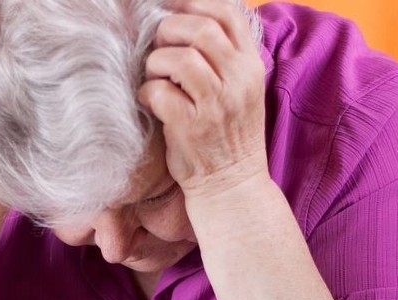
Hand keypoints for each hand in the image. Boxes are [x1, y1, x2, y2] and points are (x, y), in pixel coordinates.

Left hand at [139, 0, 267, 199]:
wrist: (231, 184)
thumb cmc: (228, 137)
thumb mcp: (240, 91)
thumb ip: (223, 59)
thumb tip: (183, 23)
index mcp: (250, 67)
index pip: (228, 15)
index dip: (194, 4)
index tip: (172, 9)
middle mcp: (238, 81)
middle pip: (200, 29)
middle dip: (169, 31)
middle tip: (159, 48)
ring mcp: (215, 104)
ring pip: (179, 58)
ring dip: (156, 62)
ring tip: (156, 77)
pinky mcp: (191, 126)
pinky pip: (159, 91)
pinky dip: (147, 91)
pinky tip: (149, 101)